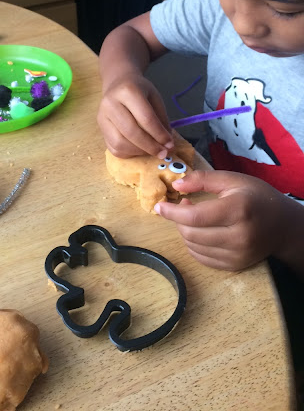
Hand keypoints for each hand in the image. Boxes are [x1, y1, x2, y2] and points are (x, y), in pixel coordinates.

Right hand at [97, 73, 173, 157]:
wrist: (118, 83)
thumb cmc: (139, 91)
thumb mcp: (154, 98)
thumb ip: (161, 120)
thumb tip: (167, 144)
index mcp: (128, 91)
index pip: (146, 118)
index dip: (159, 134)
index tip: (170, 145)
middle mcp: (111, 103)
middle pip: (131, 132)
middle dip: (150, 146)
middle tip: (163, 153)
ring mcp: (102, 117)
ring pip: (119, 143)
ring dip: (139, 151)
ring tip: (151, 150)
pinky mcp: (100, 128)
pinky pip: (114, 148)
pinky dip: (129, 153)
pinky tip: (139, 149)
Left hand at [155, 170, 294, 271]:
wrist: (284, 226)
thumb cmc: (257, 197)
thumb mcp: (232, 180)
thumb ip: (202, 179)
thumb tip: (176, 185)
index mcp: (238, 209)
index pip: (195, 216)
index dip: (172, 212)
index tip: (160, 206)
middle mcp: (239, 235)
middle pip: (191, 234)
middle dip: (179, 220)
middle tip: (184, 205)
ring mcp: (238, 254)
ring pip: (194, 247)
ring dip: (185, 231)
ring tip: (193, 217)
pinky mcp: (235, 266)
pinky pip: (202, 258)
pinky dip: (193, 245)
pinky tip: (200, 232)